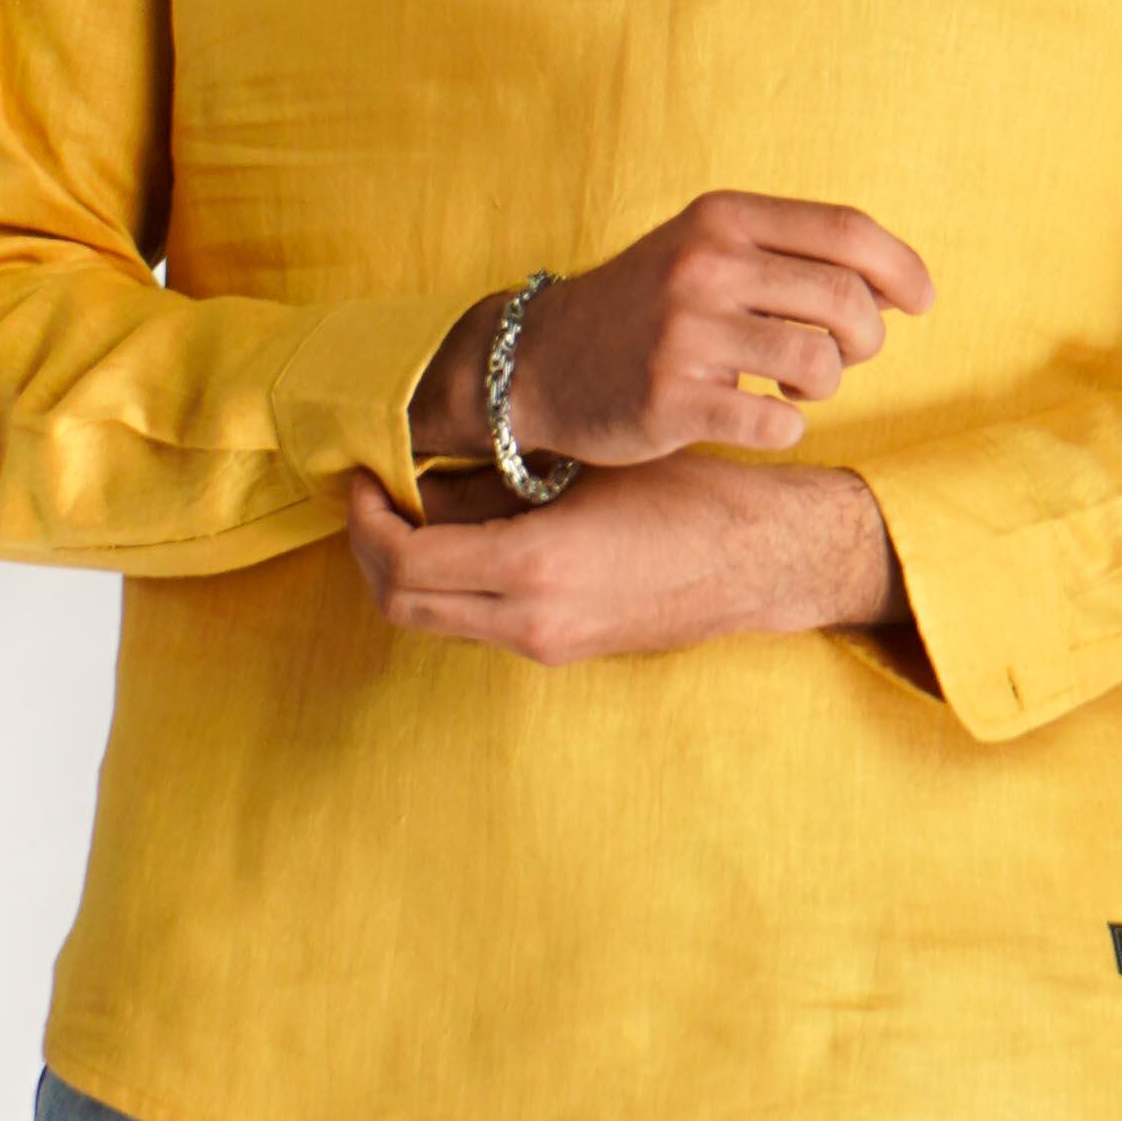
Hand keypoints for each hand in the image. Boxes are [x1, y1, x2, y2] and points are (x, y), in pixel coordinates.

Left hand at [342, 448, 913, 666]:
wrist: (759, 560)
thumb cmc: (687, 493)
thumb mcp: (585, 468)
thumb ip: (496, 482)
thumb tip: (417, 478)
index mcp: (536, 567)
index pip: (406, 562)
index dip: (365, 520)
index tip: (361, 476)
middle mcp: (533, 621)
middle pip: (403, 605)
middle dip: (370, 549)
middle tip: (371, 495)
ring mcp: (547, 646)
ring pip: (434, 619)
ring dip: (407, 570)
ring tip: (414, 509)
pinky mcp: (561, 652)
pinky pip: (475, 622)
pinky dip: (450, 583)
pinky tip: (466, 535)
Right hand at [408, 191, 934, 471]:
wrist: (539, 361)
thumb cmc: (648, 306)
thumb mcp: (707, 249)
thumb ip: (792, 253)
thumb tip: (900, 287)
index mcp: (722, 219)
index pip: (847, 230)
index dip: (901, 268)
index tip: (920, 300)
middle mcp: (704, 267)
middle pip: (847, 300)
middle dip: (867, 339)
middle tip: (843, 355)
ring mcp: (685, 334)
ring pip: (821, 363)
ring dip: (824, 384)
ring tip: (792, 383)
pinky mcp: (670, 400)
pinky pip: (777, 422)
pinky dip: (784, 425)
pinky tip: (759, 415)